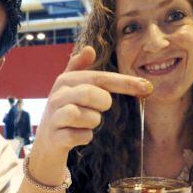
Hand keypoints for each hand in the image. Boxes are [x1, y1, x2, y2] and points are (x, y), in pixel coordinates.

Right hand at [32, 46, 152, 159]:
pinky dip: (85, 138)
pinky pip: (82, 136)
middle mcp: (57, 96)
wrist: (45, 144)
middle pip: (91, 93)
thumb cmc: (64, 112)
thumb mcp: (71, 89)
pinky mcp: (55, 137)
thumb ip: (80, 68)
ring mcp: (54, 117)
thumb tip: (90, 48)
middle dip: (102, 103)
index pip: (100, 77)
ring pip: (89, 117)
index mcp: (65, 80)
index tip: (146, 86)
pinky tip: (78, 136)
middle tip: (98, 109)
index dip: (125, 82)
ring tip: (84, 123)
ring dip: (93, 123)